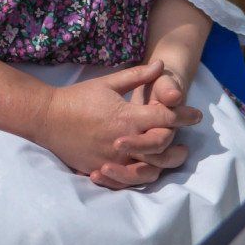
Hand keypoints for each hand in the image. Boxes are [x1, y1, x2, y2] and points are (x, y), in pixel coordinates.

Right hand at [36, 61, 199, 188]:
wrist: (48, 119)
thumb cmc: (78, 97)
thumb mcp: (109, 82)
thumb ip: (137, 75)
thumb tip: (161, 64)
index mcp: (127, 117)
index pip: (164, 118)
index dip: (183, 115)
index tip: (196, 115)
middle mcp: (123, 141)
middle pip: (161, 145)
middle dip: (178, 140)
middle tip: (188, 138)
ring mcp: (112, 159)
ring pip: (148, 167)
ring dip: (166, 162)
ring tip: (176, 156)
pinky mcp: (102, 169)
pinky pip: (128, 179)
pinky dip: (143, 175)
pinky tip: (151, 169)